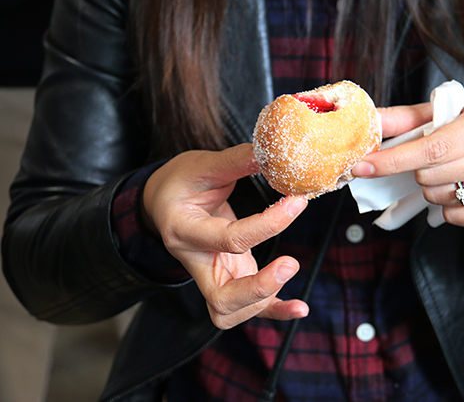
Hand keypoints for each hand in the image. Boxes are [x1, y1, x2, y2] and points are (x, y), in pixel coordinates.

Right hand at [142, 144, 308, 328]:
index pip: (228, 239)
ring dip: (264, 301)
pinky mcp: (228, 278)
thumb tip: (272, 152)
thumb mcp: (202, 165)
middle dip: (259, 287)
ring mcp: (211, 275)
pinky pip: (248, 308)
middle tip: (290, 263)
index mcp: (184, 230)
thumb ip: (236, 160)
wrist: (162, 202)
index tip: (296, 202)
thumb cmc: (180, 183)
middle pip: (221, 299)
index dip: (267, 224)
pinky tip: (299, 307)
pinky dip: (274, 311)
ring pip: (230, 312)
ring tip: (290, 268)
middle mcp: (195, 261)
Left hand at [352, 99, 463, 226]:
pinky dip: (448, 206)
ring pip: (439, 198)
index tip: (363, 167)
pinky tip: (463, 186)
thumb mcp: (448, 111)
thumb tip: (371, 121)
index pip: (432, 148)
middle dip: (417, 170)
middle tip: (431, 159)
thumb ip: (406, 118)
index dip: (393, 160)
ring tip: (451, 170)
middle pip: (431, 176)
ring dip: (432, 187)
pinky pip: (454, 217)